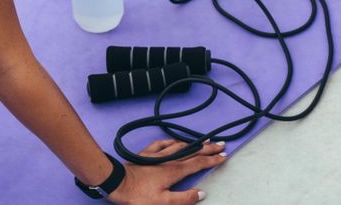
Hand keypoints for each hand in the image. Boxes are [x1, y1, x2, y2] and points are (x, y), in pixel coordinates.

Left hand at [104, 138, 226, 204]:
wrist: (116, 182)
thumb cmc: (139, 195)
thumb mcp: (164, 202)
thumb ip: (184, 198)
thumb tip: (201, 193)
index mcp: (175, 171)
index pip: (198, 163)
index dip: (212, 160)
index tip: (223, 156)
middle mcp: (168, 159)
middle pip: (192, 152)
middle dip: (208, 148)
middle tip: (221, 144)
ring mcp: (157, 154)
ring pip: (180, 146)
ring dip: (193, 143)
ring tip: (204, 140)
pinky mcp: (146, 154)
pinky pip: (162, 143)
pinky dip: (172, 141)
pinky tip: (175, 141)